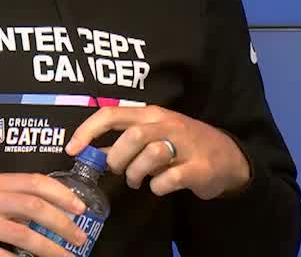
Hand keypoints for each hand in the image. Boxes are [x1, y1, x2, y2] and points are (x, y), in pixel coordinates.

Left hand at [65, 106, 251, 199]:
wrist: (228, 156)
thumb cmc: (183, 143)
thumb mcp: (154, 133)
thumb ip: (124, 139)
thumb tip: (90, 149)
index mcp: (151, 113)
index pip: (111, 114)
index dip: (87, 131)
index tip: (71, 149)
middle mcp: (167, 124)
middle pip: (132, 136)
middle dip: (117, 158)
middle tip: (119, 171)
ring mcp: (185, 145)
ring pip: (150, 155)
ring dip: (136, 173)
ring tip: (138, 180)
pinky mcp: (199, 168)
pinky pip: (169, 179)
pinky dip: (158, 187)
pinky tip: (159, 187)